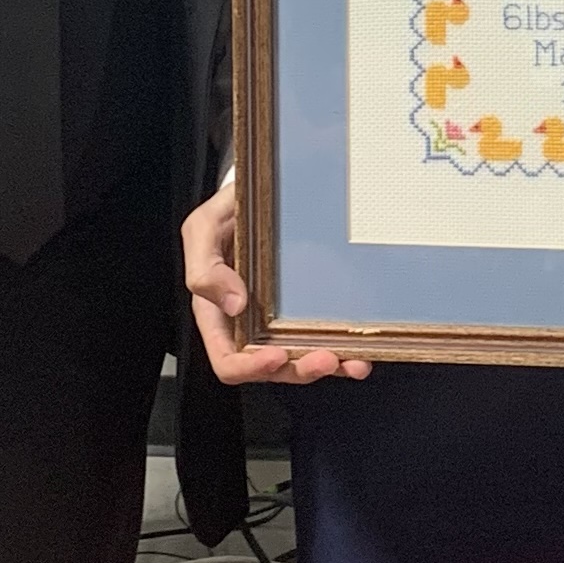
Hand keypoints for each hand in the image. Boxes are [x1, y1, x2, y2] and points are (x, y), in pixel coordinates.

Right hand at [183, 178, 371, 385]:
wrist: (260, 193)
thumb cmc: (227, 212)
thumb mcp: (203, 230)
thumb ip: (205, 268)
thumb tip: (233, 304)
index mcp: (217, 315)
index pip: (228, 360)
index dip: (250, 367)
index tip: (275, 355)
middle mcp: (250, 325)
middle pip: (272, 368)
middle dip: (300, 369)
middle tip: (325, 358)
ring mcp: (280, 321)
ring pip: (303, 361)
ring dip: (329, 366)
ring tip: (353, 362)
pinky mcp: (307, 311)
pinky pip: (324, 341)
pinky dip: (344, 354)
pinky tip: (360, 354)